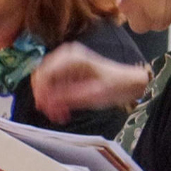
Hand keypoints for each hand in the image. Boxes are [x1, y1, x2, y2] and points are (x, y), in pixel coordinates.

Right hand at [30, 45, 149, 122]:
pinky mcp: (68, 70)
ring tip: (60, 115)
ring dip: (51, 100)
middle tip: (52, 114)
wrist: (128, 83)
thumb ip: (68, 98)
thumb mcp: (91, 95)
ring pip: (48, 82)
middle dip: (46, 97)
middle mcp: (67, 56)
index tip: (43, 108)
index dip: (41, 92)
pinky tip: (63, 111)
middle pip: (43, 76)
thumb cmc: (114, 87)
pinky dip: (57, 98)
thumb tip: (47, 102)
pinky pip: (55, 84)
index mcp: (72, 58)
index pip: (45, 73)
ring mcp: (67, 62)